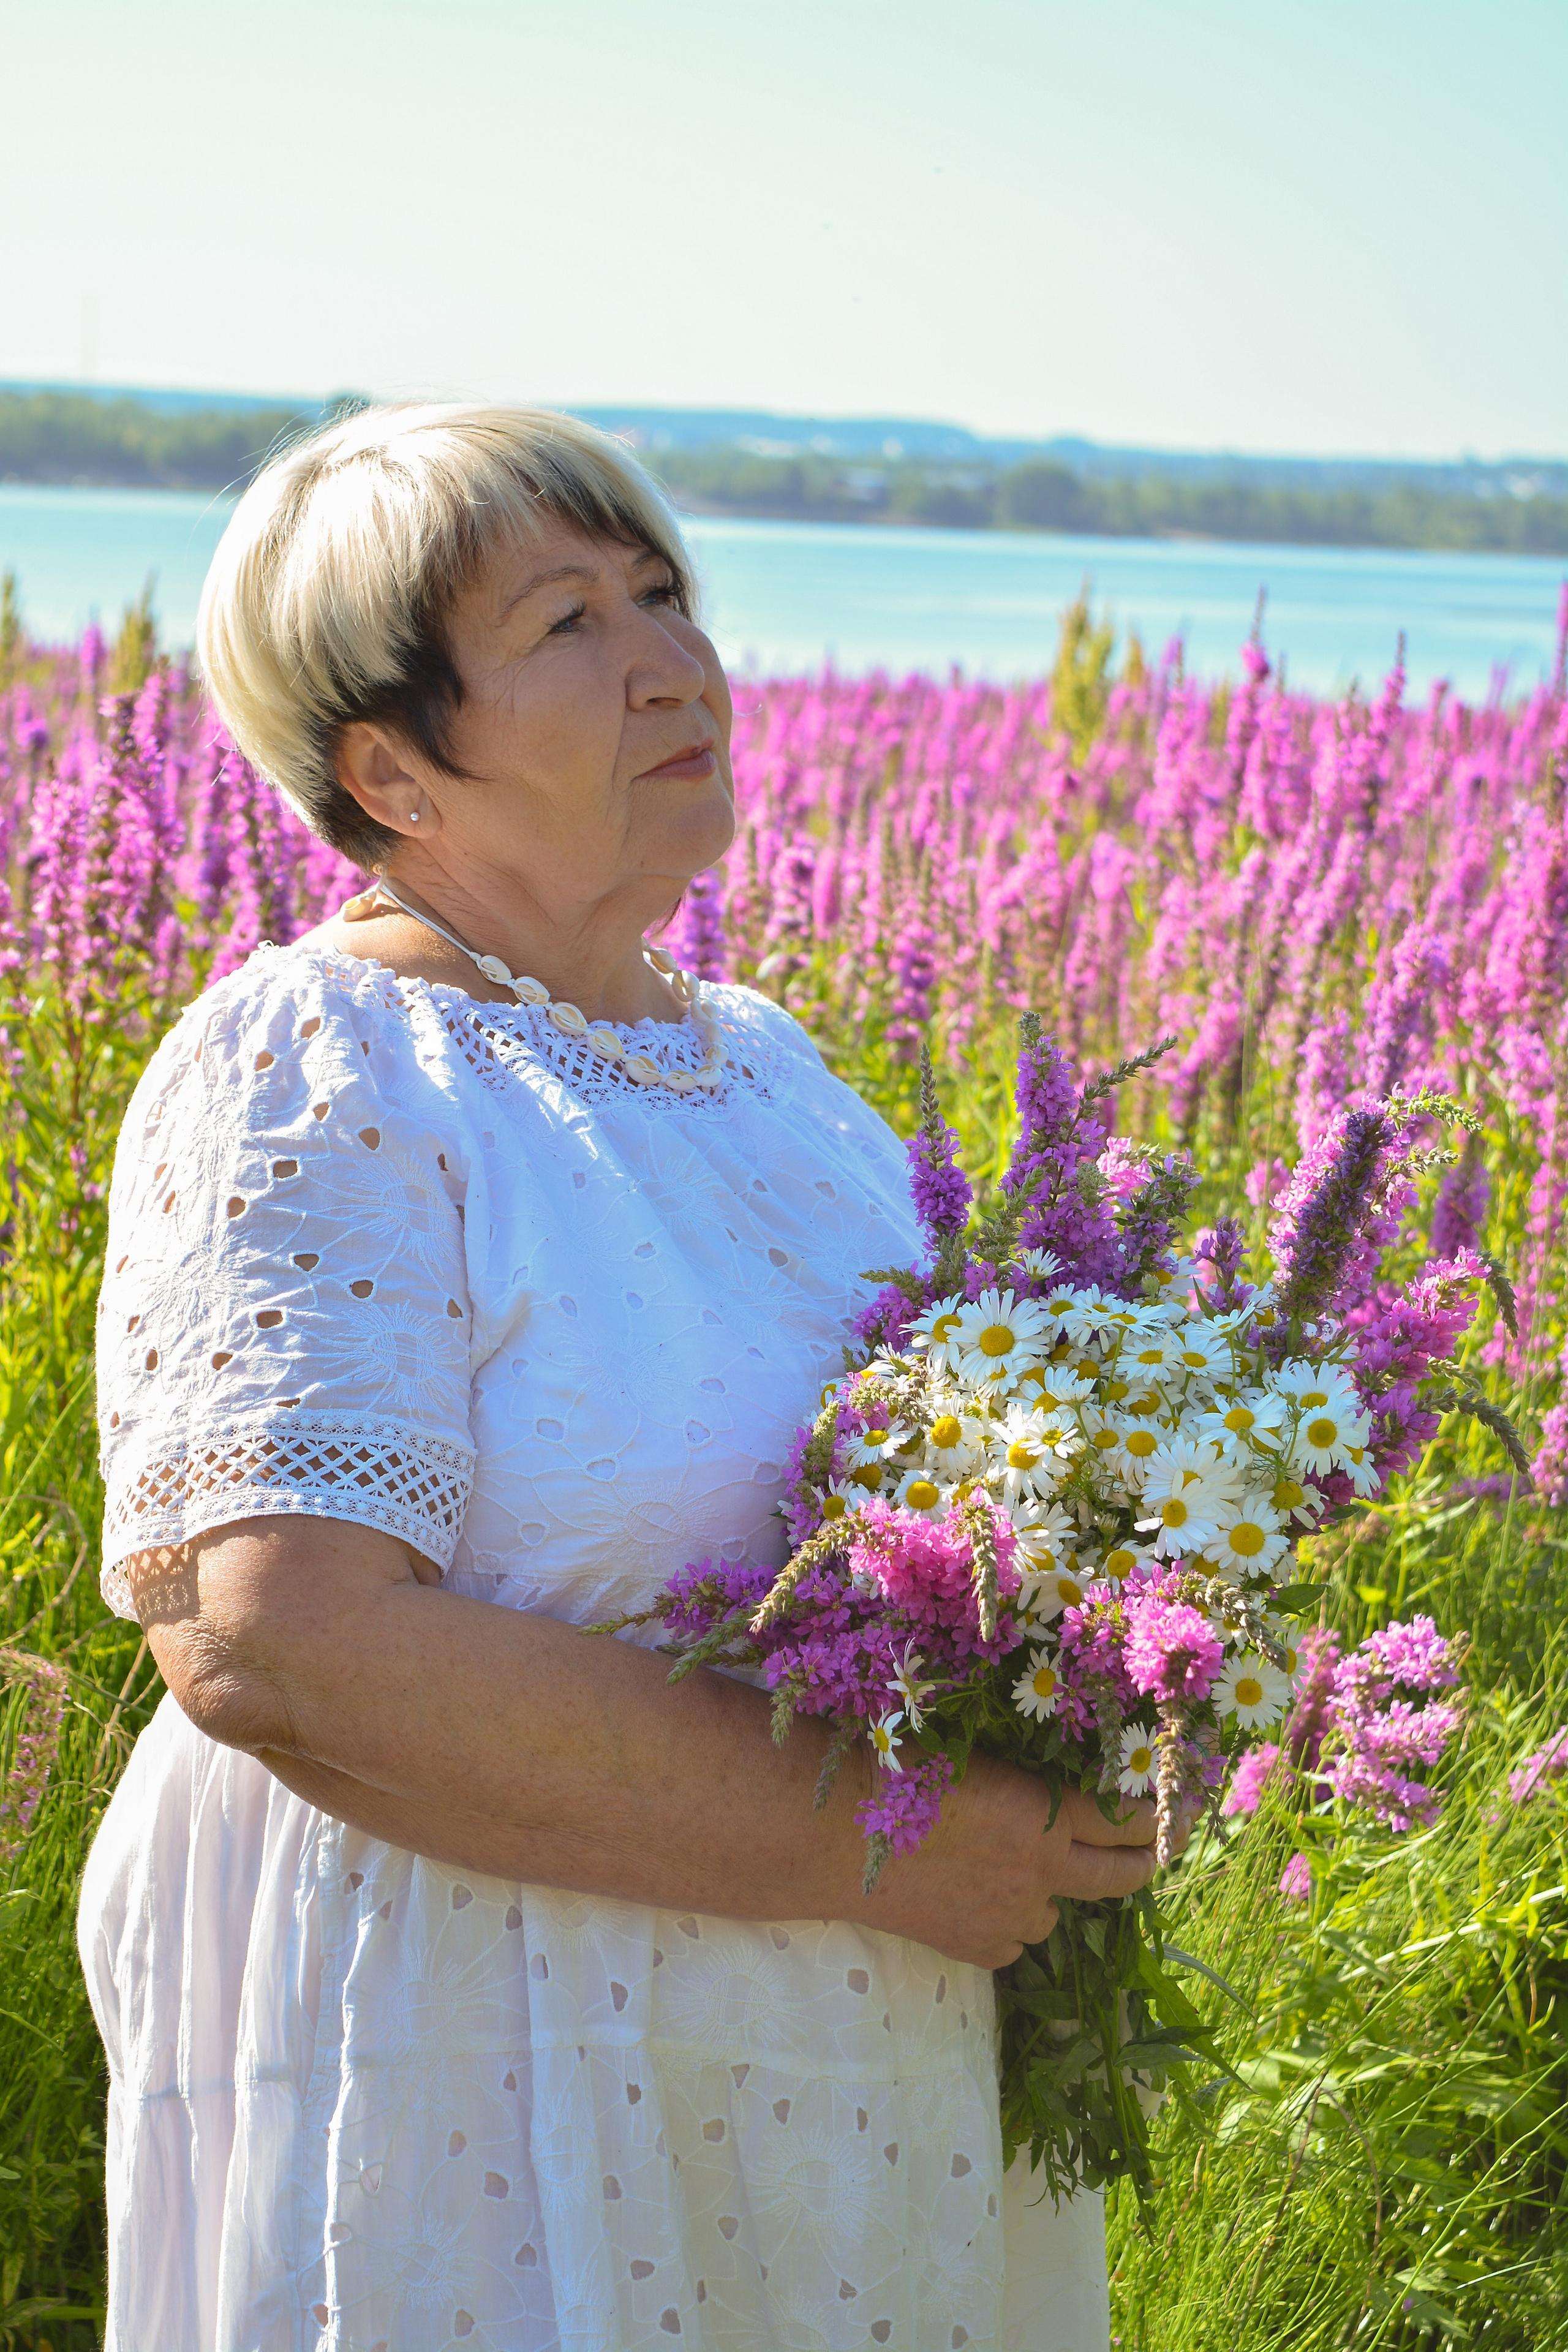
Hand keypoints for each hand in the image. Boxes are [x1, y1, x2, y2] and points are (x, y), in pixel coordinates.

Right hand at [861, 1754, 1160, 1968]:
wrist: (836, 1835)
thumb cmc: (896, 1774)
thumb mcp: (969, 1758)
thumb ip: (1018, 1780)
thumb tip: (1050, 1781)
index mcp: (1043, 1816)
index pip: (1123, 1820)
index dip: (1152, 1817)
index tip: (1167, 1813)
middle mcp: (1039, 1872)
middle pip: (1118, 1876)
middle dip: (1142, 1862)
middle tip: (1152, 1853)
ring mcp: (1010, 1916)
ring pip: (1056, 1914)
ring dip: (1052, 1894)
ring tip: (1026, 1872)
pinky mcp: (976, 1948)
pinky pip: (1012, 1941)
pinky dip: (1008, 1923)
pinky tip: (982, 1900)